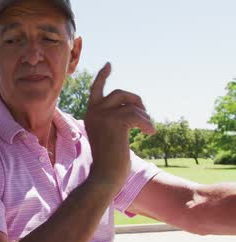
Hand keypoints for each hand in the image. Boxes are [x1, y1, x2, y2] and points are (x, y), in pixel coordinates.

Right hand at [84, 63, 155, 189]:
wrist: (105, 176)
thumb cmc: (110, 162)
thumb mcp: (110, 136)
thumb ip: (115, 120)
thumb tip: (135, 109)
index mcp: (91, 115)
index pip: (96, 89)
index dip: (103, 76)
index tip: (109, 65)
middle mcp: (93, 112)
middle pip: (119, 93)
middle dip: (136, 101)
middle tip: (145, 117)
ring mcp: (102, 116)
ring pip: (130, 103)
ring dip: (144, 115)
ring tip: (148, 129)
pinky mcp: (114, 122)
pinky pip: (136, 115)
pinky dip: (147, 123)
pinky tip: (150, 133)